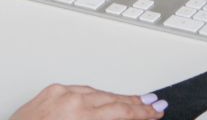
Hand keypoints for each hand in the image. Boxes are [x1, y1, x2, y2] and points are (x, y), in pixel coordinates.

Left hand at [10, 84, 165, 119]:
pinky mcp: (50, 90)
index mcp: (79, 116)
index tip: (156, 111)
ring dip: (116, 98)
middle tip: (153, 105)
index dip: (141, 112)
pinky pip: (79, 89)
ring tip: (135, 102)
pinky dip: (95, 94)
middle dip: (134, 103)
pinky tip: (104, 98)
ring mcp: (59, 92)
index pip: (119, 111)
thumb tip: (122, 119)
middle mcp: (70, 100)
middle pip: (111, 98)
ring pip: (97, 92)